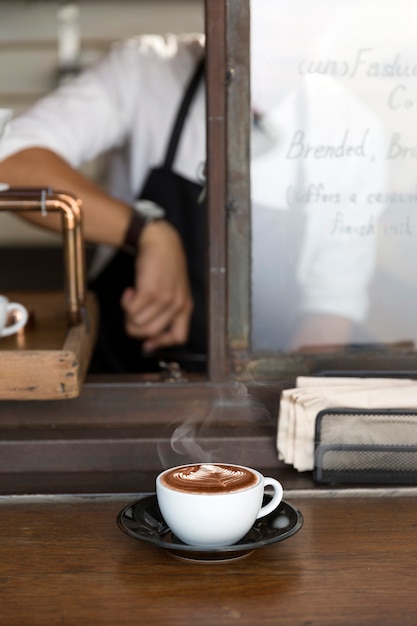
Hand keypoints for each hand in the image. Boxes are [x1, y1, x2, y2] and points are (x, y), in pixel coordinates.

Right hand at [120, 220, 192, 351]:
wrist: (160, 243)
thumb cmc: (164, 266)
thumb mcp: (174, 291)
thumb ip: (167, 312)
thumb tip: (149, 341)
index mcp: (186, 307)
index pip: (179, 337)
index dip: (162, 343)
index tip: (147, 343)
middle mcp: (177, 305)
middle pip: (151, 333)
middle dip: (135, 327)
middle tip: (131, 313)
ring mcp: (164, 299)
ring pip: (138, 323)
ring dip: (129, 314)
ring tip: (132, 298)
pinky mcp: (150, 291)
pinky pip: (131, 311)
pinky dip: (125, 304)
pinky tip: (130, 292)